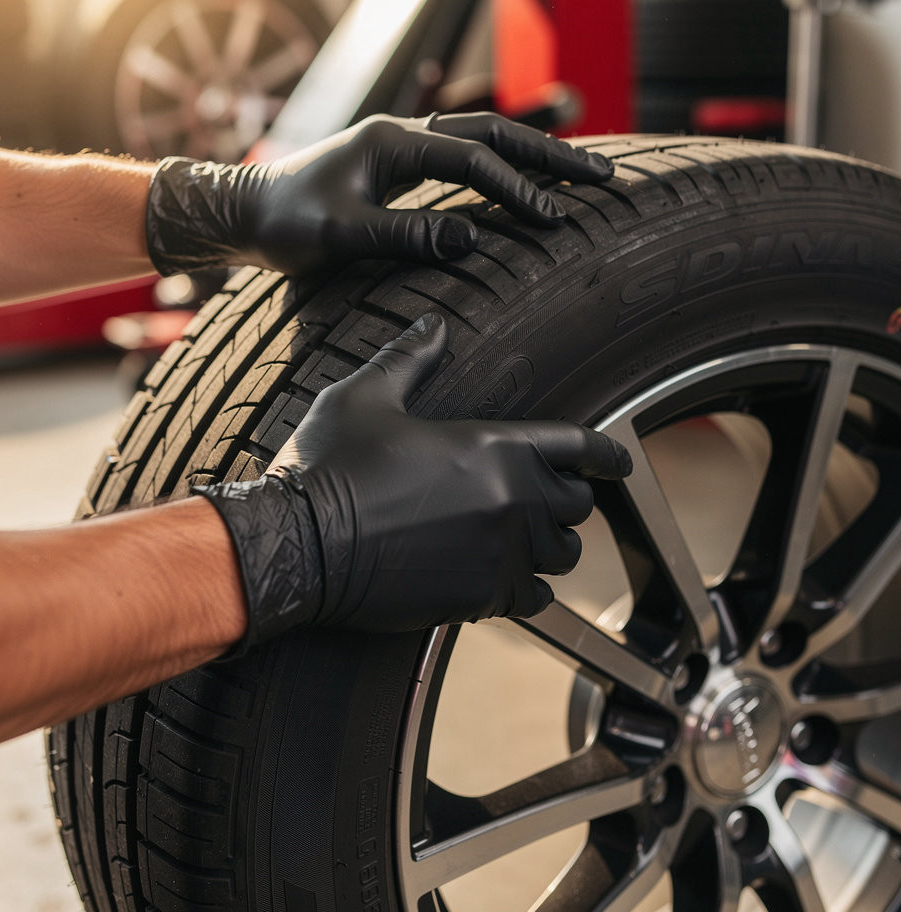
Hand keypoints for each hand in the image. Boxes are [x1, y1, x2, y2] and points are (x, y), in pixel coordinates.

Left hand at [144, 113, 612, 276]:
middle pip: (493, 133)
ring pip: (483, 140)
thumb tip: (469, 238)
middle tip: (603, 177)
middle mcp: (403, 135)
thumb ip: (400, 235)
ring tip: (582, 174)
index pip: (473, 159)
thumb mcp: (337, 235)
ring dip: (532, 155)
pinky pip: (464, 159)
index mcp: (391, 143)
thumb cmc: (284, 223)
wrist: (245, 212)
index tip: (554, 219)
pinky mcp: (398, 167)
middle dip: (550, 154)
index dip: (517, 188)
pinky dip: (502, 167)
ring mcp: (401, 148)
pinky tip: (524, 184)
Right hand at [196, 313, 631, 653]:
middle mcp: (509, 501)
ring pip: (561, 554)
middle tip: (549, 497)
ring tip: (531, 538)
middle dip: (567, 498)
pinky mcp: (479, 598)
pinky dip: (531, 588)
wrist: (299, 546)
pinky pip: (534, 598)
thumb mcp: (365, 397)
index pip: (578, 445)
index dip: (606, 454)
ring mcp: (498, 554)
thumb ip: (409, 358)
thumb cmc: (329, 467)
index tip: (621, 463)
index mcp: (491, 445)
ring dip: (551, 544)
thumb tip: (434, 324)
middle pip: (575, 504)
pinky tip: (512, 580)